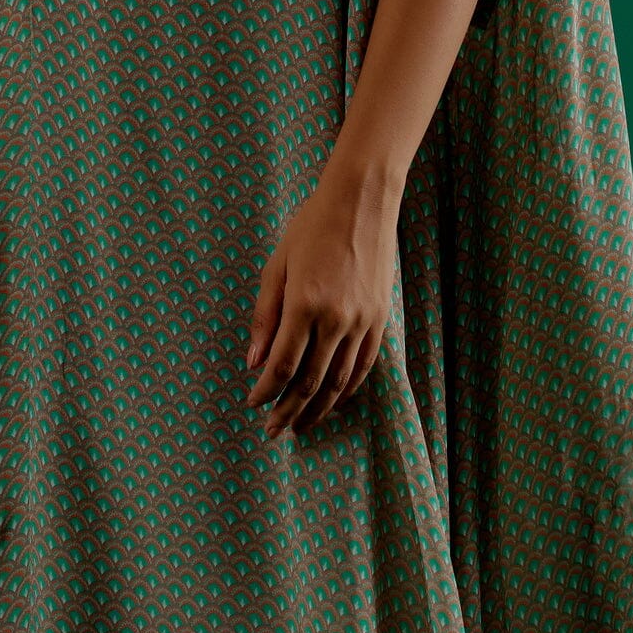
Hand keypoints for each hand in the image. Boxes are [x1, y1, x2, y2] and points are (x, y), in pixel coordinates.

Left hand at [246, 160, 399, 438]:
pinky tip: (333, 401)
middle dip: (288, 410)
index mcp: (305, 305)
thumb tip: (254, 363)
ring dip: (317, 408)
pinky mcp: (380, 319)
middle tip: (273, 431)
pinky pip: (363, 366)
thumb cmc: (311, 227)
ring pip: (339, 381)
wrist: (362, 201)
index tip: (253, 403)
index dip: (266, 391)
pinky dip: (347, 389)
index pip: (282, 365)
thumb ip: (265, 318)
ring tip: (300, 424)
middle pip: (310, 382)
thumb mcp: (276, 266)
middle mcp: (337, 319)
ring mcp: (363, 321)